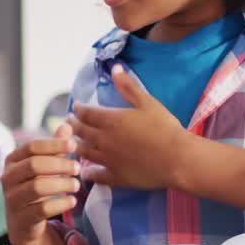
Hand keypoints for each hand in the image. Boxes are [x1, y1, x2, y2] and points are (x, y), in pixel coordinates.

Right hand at [0, 125, 80, 244]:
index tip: (74, 145)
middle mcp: (7, 178)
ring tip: (76, 185)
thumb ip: (54, 148)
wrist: (23, 224)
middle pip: (34, 165)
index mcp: (12, 161)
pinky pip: (42, 209)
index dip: (54, 144)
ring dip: (62, 185)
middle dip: (59, 165)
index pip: (32, 147)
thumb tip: (67, 125)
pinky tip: (72, 201)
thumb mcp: (43, 168)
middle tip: (77, 168)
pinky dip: (61, 204)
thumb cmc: (35, 188)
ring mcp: (12, 199)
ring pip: (37, 187)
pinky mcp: (21, 218)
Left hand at [65, 65, 190, 189]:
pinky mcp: (115, 176)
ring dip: (75, 146)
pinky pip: (94, 175)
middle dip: (72, 125)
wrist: (177, 158)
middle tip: (68, 123)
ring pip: (83, 152)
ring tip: (71, 143)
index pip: (85, 113)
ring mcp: (107, 159)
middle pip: (80, 131)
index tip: (75, 107)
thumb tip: (114, 68)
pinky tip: (84, 171)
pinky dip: (87, 172)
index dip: (78, 109)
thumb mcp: (147, 102)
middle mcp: (103, 139)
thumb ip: (128, 86)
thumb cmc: (165, 128)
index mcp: (110, 120)